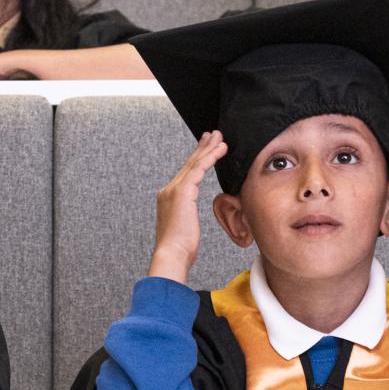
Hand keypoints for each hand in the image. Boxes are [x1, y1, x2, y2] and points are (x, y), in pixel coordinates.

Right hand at [148, 131, 227, 282]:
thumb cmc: (180, 250)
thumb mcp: (184, 229)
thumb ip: (185, 218)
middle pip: (188, 164)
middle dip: (202, 148)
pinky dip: (211, 157)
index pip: (185, 174)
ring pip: (194, 163)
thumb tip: (188, 221)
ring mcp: (174, 189)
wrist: (172, 255)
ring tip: (219, 137)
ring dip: (208, 148)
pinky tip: (220, 149)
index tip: (205, 148)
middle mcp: (168, 190)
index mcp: (168, 198)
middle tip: (212, 134)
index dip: (196, 159)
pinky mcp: (182, 191)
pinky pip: (199, 168)